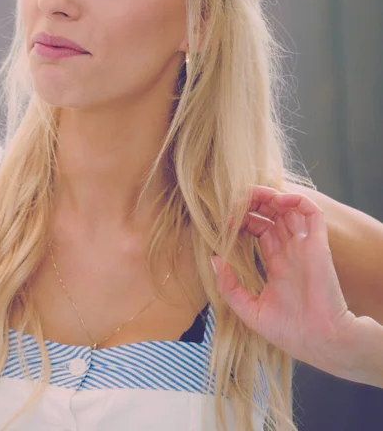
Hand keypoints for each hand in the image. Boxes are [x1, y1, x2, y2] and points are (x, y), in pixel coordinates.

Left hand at [211, 185, 358, 376]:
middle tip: (236, 198)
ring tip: (253, 193)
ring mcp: (305, 246)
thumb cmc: (289, 331)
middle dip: (255, 203)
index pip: (260, 229)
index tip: (225, 218)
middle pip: (272, 215)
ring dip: (271, 196)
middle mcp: (291, 251)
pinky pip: (312, 213)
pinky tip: (277, 200)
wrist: (319, 342)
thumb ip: (229, 286)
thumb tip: (214, 259)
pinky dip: (296, 200)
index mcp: (277, 264)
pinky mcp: (318, 244)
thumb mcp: (249, 309)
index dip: (244, 219)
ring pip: (289, 209)